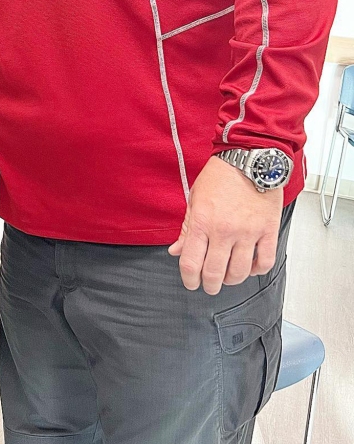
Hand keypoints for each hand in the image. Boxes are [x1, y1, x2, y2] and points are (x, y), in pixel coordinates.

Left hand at [168, 156, 282, 294]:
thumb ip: (186, 229)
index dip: (188, 279)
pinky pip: (264, 262)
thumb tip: (175, 251)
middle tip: (209, 286)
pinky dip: (256, 270)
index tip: (191, 283)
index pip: (190, 262)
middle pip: (214, 273)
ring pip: (239, 273)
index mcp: (203, 222)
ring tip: (228, 276)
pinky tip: (250, 266)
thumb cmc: (221, 175)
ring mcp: (248, 232)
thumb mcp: (195, 199)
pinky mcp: (268, 231)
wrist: (250, 157)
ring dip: (231, 280)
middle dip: (209, 285)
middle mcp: (224, 230)